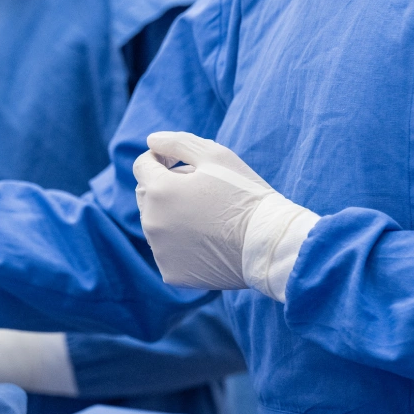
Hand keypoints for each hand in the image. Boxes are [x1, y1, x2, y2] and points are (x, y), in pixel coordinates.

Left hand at [132, 131, 318, 300]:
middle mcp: (151, 221)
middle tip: (202, 191)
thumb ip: (178, 143)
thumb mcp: (216, 156)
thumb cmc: (245, 194)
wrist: (270, 244)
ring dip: (172, 216)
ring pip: (156, 225)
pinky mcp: (172, 272)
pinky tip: (207, 242)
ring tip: (209, 218)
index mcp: (159, 190)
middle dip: (165, 187)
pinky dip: (181, 245)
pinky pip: (168, 252)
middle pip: (146, 196)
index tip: (181, 163)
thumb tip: (151, 141)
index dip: (160, 159)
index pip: (142, 166)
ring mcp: (159, 250)